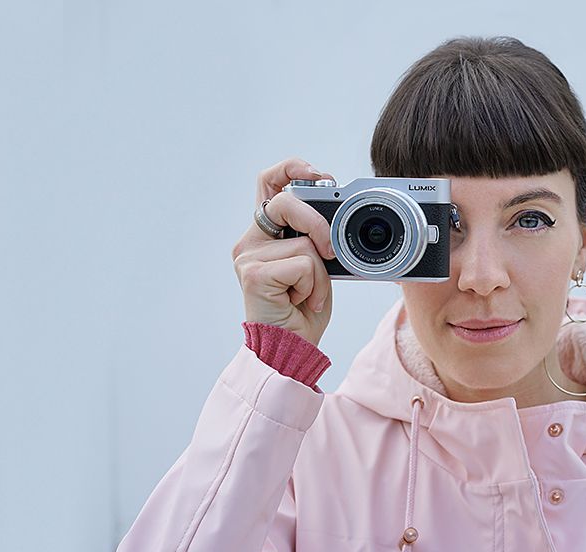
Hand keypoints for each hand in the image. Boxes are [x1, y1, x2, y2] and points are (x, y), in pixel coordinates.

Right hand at [231, 157, 336, 345]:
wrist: (291, 349)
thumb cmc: (303, 310)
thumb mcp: (317, 264)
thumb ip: (316, 236)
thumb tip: (337, 212)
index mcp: (265, 234)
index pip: (268, 181)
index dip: (292, 168)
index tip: (319, 176)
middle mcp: (250, 241)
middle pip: (287, 200)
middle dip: (319, 223)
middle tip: (330, 250)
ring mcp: (248, 257)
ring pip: (304, 241)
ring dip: (320, 273)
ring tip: (307, 294)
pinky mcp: (253, 274)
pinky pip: (303, 264)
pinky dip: (314, 286)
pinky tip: (300, 302)